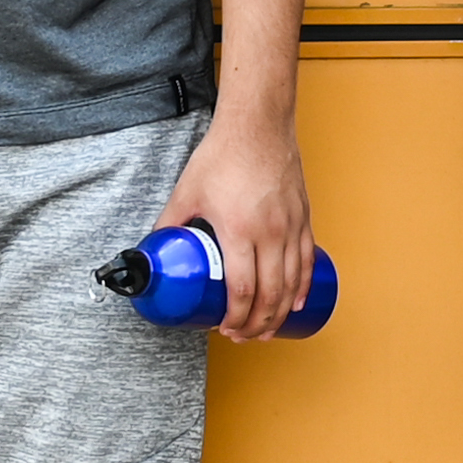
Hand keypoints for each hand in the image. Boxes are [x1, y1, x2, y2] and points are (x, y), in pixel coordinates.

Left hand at [166, 114, 318, 341]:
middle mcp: (270, 232)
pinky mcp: (303, 218)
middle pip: (271, 294)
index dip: (236, 316)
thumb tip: (155, 248)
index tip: (225, 328)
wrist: (257, 126)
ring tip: (268, 328)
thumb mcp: (186, 192)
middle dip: (258, 323)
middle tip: (244, 336)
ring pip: (293, 282)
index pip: (243, 288)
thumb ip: (169, 223)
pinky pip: (307, 260)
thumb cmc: (223, 155)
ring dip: (281, 312)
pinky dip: (303, 285)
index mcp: (239, 229)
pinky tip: (297, 300)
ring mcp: (291, 226)